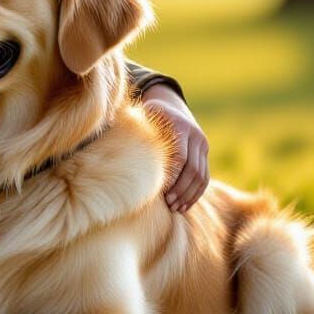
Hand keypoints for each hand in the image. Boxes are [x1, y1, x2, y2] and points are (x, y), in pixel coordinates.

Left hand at [141, 84, 209, 211]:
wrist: (171, 105)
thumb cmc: (149, 113)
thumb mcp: (142, 113)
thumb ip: (130, 120)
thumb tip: (108, 121)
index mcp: (178, 124)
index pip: (179, 155)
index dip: (172, 175)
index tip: (161, 191)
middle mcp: (194, 134)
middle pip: (192, 168)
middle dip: (181, 189)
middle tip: (168, 204)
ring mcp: (202, 143)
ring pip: (201, 175)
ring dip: (189, 194)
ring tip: (176, 208)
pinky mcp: (205, 152)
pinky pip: (205, 176)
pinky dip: (196, 193)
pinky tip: (185, 206)